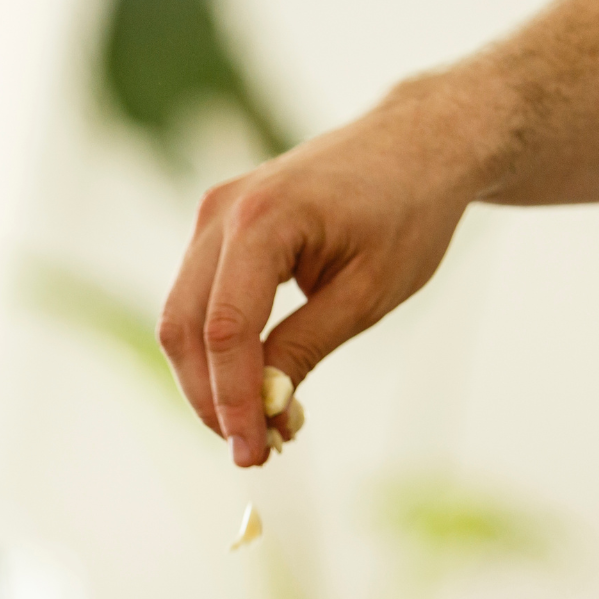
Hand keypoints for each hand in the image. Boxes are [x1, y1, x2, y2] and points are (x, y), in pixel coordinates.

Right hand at [158, 74, 500, 466]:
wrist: (415, 145)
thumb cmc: (405, 213)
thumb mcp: (367, 294)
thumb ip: (305, 348)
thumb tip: (265, 412)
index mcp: (263, 219)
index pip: (227, 329)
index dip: (233, 400)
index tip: (253, 453)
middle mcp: (222, 211)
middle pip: (186, 328)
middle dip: (211, 399)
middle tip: (253, 452)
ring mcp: (212, 215)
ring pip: (182, 318)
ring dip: (209, 380)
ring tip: (257, 427)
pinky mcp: (217, 227)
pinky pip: (199, 299)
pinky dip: (218, 349)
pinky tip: (254, 386)